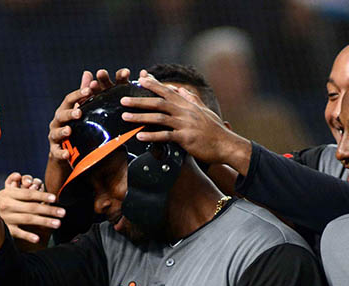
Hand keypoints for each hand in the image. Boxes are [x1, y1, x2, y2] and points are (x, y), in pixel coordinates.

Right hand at [0, 172, 63, 247]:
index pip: (28, 194)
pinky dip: (28, 236)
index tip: (54, 198)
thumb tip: (19, 175)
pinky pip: (18, 233)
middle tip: (63, 213)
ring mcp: (7, 218)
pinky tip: (38, 238)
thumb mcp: (4, 191)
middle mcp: (8, 206)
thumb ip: (14, 182)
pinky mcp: (6, 229)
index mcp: (9, 194)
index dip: (42, 195)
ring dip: (44, 221)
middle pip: (32, 207)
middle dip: (49, 210)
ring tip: (57, 223)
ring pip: (28, 220)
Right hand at [47, 68, 131, 163]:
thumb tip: (88, 73)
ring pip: (56, 133)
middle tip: (79, 112)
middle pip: (61, 115)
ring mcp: (54, 136)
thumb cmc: (75, 128)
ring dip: (62, 131)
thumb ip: (83, 95)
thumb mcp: (79, 111)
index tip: (90, 89)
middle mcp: (57, 122)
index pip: (70, 100)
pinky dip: (61, 153)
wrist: (65, 153)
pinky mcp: (55, 151)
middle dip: (70, 113)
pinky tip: (67, 155)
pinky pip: (56, 152)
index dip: (79, 94)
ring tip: (69, 131)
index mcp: (64, 110)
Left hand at [119, 72, 250, 170]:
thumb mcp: (204, 111)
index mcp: (188, 104)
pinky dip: (152, 136)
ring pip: (158, 118)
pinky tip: (139, 137)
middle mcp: (185, 111)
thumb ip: (192, 99)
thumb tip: (181, 89)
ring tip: (125, 117)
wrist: (226, 145)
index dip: (153, 84)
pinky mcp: (185, 138)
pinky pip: (165, 136)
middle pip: (158, 103)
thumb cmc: (215, 130)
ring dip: (140, 117)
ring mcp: (185, 124)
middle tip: (122, 99)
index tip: (140, 78)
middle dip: (139, 100)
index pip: (167, 91)